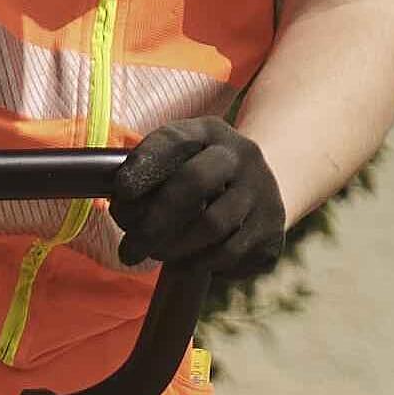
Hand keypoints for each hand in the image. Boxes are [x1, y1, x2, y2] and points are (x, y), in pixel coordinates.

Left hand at [106, 120, 289, 294]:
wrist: (263, 189)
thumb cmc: (202, 177)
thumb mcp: (182, 160)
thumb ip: (150, 176)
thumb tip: (122, 211)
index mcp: (210, 132)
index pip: (175, 140)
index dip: (146, 164)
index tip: (121, 191)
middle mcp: (241, 155)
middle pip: (195, 182)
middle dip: (155, 221)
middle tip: (129, 250)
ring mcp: (262, 192)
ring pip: (212, 226)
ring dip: (175, 248)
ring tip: (156, 255)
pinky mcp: (272, 229)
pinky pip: (230, 254)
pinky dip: (201, 263)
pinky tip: (189, 262)